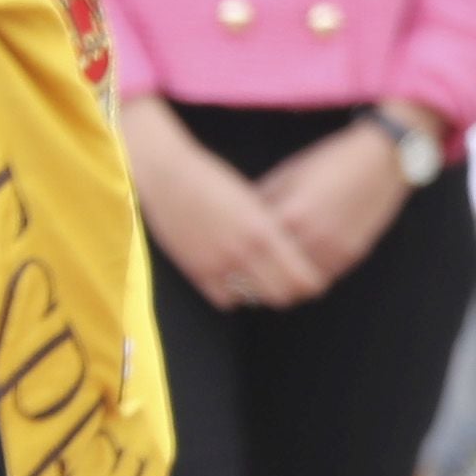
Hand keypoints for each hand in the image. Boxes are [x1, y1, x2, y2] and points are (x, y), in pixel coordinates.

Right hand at [128, 99, 325, 309]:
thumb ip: (271, 227)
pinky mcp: (196, 271)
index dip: (310, 282)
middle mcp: (243, 252)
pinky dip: (234, 295)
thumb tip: (290, 247)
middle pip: (282, 295)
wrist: (165, 175)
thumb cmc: (210, 178)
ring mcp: (218, 264)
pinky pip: (225, 300)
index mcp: (263, 230)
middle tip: (288, 283)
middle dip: (290, 292)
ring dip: (261, 293)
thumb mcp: (251, 200)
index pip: (302, 277)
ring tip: (261, 280)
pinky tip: (235, 280)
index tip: (310, 278)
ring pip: (254, 299)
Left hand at [255, 116, 414, 284]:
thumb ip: (263, 198)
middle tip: (251, 276)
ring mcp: (336, 248)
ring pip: (303, 286)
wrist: (381, 160)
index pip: (258, 250)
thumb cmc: (331, 161)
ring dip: (288, 284)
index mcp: (292, 213)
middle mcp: (314, 236)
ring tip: (275, 277)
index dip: (245, 258)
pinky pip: (325, 277)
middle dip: (262, 279)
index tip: (237, 259)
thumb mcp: (288, 173)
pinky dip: (310, 277)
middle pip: (278, 277)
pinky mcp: (353, 254)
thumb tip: (240, 217)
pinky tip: (302, 267)